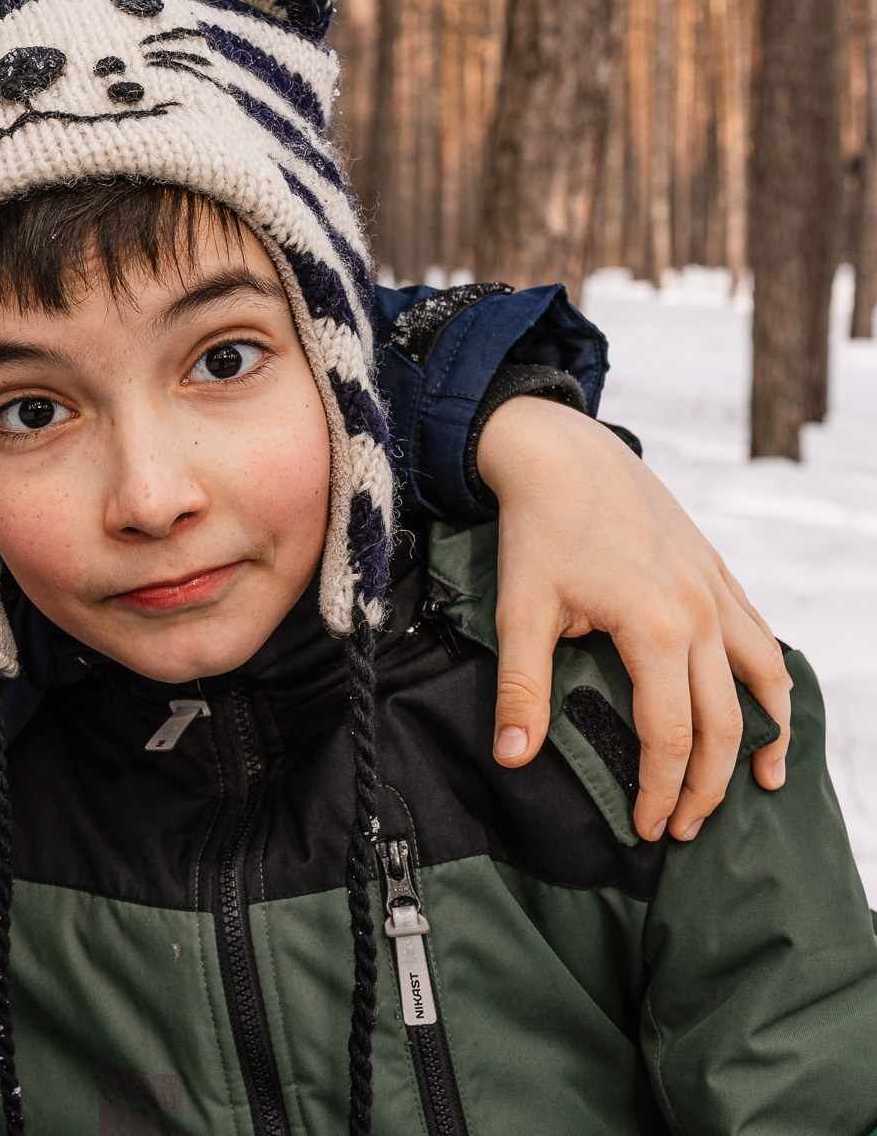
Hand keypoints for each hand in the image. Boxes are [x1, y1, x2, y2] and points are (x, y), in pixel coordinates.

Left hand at [475, 397, 789, 841]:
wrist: (564, 453)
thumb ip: (522, 687)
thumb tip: (511, 757)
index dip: (661, 789)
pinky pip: (760, 639)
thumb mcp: (521, 610)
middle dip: (708, 784)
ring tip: (762, 783)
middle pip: (724, 722)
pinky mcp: (719, 573)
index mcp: (656, 626)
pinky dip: (770, 682)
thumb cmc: (539, 529)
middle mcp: (702, 612)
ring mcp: (718, 591)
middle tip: (687, 826)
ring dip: (763, 737)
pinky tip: (764, 707)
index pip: (670, 734)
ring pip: (763, 679)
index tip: (648, 828)